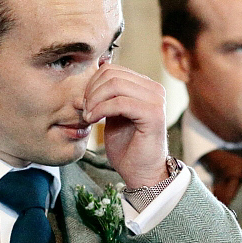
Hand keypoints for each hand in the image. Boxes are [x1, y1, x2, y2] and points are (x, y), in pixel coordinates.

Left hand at [82, 64, 168, 188]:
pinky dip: (101, 109)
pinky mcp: (154, 115)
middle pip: (112, 74)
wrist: (141, 173)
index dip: (92, 83)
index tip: (85, 103)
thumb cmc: (127, 147)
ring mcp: (156, 101)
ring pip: (115, 85)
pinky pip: (121, 102)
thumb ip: (105, 96)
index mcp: (145, 86)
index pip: (112, 69)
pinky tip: (94, 121)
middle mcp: (154, 89)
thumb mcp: (111, 115)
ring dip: (95, 101)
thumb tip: (87, 76)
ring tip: (88, 117)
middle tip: (85, 110)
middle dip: (91, 91)